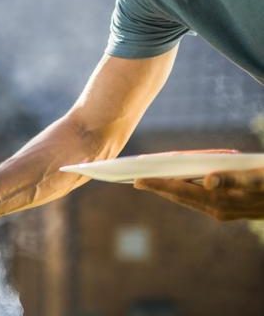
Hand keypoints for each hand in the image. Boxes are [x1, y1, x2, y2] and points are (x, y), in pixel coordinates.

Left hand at [134, 167, 263, 219]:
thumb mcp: (257, 177)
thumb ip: (232, 179)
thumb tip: (207, 181)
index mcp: (220, 198)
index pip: (180, 189)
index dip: (157, 184)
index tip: (136, 180)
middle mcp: (219, 208)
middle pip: (180, 196)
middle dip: (158, 188)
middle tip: (136, 180)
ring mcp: (224, 211)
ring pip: (189, 200)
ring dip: (170, 192)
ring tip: (152, 184)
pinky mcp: (231, 211)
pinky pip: (201, 202)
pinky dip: (187, 193)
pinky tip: (182, 188)